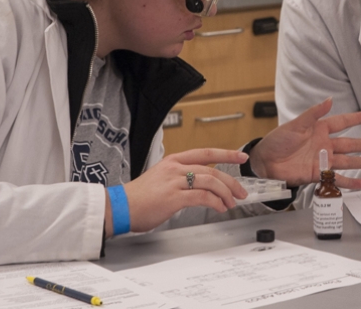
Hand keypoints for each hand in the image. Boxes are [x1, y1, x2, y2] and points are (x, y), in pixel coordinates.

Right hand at [107, 148, 248, 236]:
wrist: (119, 207)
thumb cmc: (139, 197)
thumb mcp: (161, 178)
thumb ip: (180, 178)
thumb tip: (199, 186)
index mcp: (174, 161)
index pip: (206, 152)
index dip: (227, 153)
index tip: (241, 156)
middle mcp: (176, 168)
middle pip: (212, 169)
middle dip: (231, 181)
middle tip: (241, 191)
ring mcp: (174, 181)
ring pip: (210, 182)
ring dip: (225, 193)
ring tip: (231, 203)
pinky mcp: (173, 197)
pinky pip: (202, 197)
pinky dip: (215, 202)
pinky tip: (219, 208)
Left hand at [248, 98, 360, 189]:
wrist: (265, 162)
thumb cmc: (277, 140)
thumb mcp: (296, 124)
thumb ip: (314, 113)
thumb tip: (330, 100)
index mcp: (320, 129)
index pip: (343, 122)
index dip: (357, 118)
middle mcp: (325, 145)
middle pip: (352, 144)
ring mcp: (323, 161)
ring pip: (349, 161)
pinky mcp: (318, 175)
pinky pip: (337, 178)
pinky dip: (349, 181)